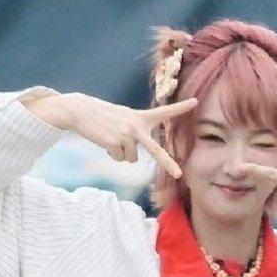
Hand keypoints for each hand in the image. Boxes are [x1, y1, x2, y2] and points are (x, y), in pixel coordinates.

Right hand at [21, 91, 195, 178]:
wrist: (79, 110)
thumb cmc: (102, 115)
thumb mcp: (123, 118)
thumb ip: (136, 131)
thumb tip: (134, 156)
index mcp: (140, 117)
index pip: (163, 112)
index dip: (180, 108)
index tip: (196, 101)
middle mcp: (137, 126)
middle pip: (156, 150)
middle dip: (168, 163)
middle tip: (179, 175)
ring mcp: (126, 135)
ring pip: (131, 159)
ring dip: (121, 153)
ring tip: (111, 137)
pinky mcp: (115, 143)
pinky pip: (119, 159)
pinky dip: (112, 154)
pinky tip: (105, 141)